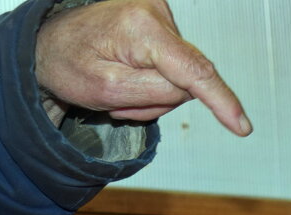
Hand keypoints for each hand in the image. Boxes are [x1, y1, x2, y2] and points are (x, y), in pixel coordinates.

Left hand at [35, 0, 251, 135]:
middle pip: (186, 78)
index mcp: (141, 27)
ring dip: (153, 93)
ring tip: (120, 89)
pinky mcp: (159, 21)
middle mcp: (155, 12)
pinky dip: (152, 81)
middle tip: (119, 103)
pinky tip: (128, 75)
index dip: (221, 100)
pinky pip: (173, 67)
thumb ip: (154, 93)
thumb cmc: (68, 64)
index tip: (242, 126)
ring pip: (180, 77)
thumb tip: (189, 91)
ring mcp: (159, 14)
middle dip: (158, 99)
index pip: (193, 70)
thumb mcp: (105, 91)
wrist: (49, 45)